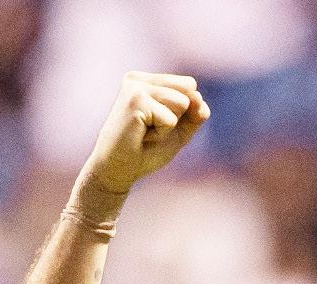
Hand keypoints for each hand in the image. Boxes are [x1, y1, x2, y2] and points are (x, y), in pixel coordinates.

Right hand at [80, 72, 209, 207]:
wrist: (117, 171)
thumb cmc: (144, 152)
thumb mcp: (177, 132)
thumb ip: (194, 115)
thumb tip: (200, 99)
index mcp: (146, 80)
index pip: (189, 85)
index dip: (183, 111)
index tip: (156, 124)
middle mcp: (139, 79)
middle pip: (188, 90)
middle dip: (177, 118)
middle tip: (150, 131)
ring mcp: (136, 87)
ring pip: (182, 102)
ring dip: (169, 127)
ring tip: (146, 133)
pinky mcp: (136, 100)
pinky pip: (170, 119)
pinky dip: (161, 134)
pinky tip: (141, 136)